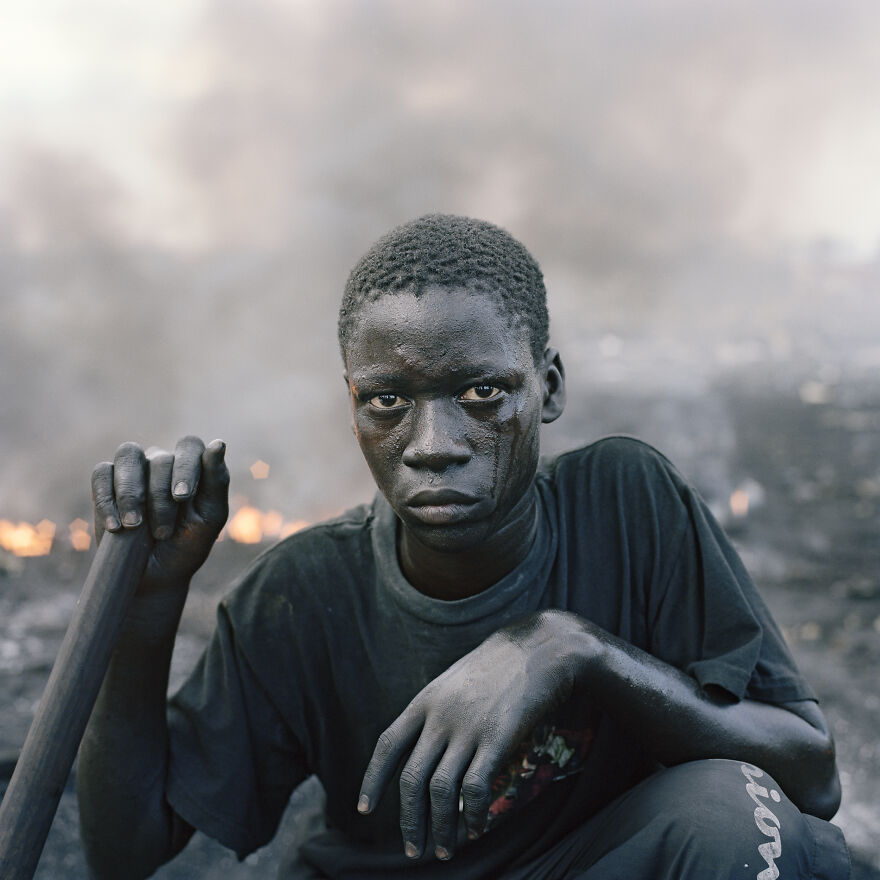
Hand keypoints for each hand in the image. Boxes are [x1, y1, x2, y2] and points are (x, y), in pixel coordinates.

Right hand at [91, 437, 228, 594]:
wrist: (155, 576)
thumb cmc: (188, 544)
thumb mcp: (210, 517)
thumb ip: (217, 480)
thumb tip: (219, 443)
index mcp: (191, 466)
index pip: (189, 446)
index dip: (185, 468)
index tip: (182, 498)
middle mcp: (162, 461)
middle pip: (160, 458)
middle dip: (160, 496)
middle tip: (162, 532)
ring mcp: (133, 469)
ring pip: (128, 454)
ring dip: (131, 492)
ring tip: (135, 525)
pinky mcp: (106, 483)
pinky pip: (102, 473)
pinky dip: (107, 499)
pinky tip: (115, 526)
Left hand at [358, 611, 582, 861]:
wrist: (540, 647)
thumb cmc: (498, 666)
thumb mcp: (455, 682)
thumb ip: (436, 713)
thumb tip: (426, 754)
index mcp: (425, 700)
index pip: (387, 745)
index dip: (372, 780)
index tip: (363, 810)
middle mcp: (440, 715)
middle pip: (411, 779)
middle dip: (409, 821)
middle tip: (413, 851)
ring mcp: (468, 727)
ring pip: (441, 792)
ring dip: (441, 829)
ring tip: (444, 851)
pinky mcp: (498, 738)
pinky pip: (476, 788)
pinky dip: (473, 816)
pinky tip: (477, 829)